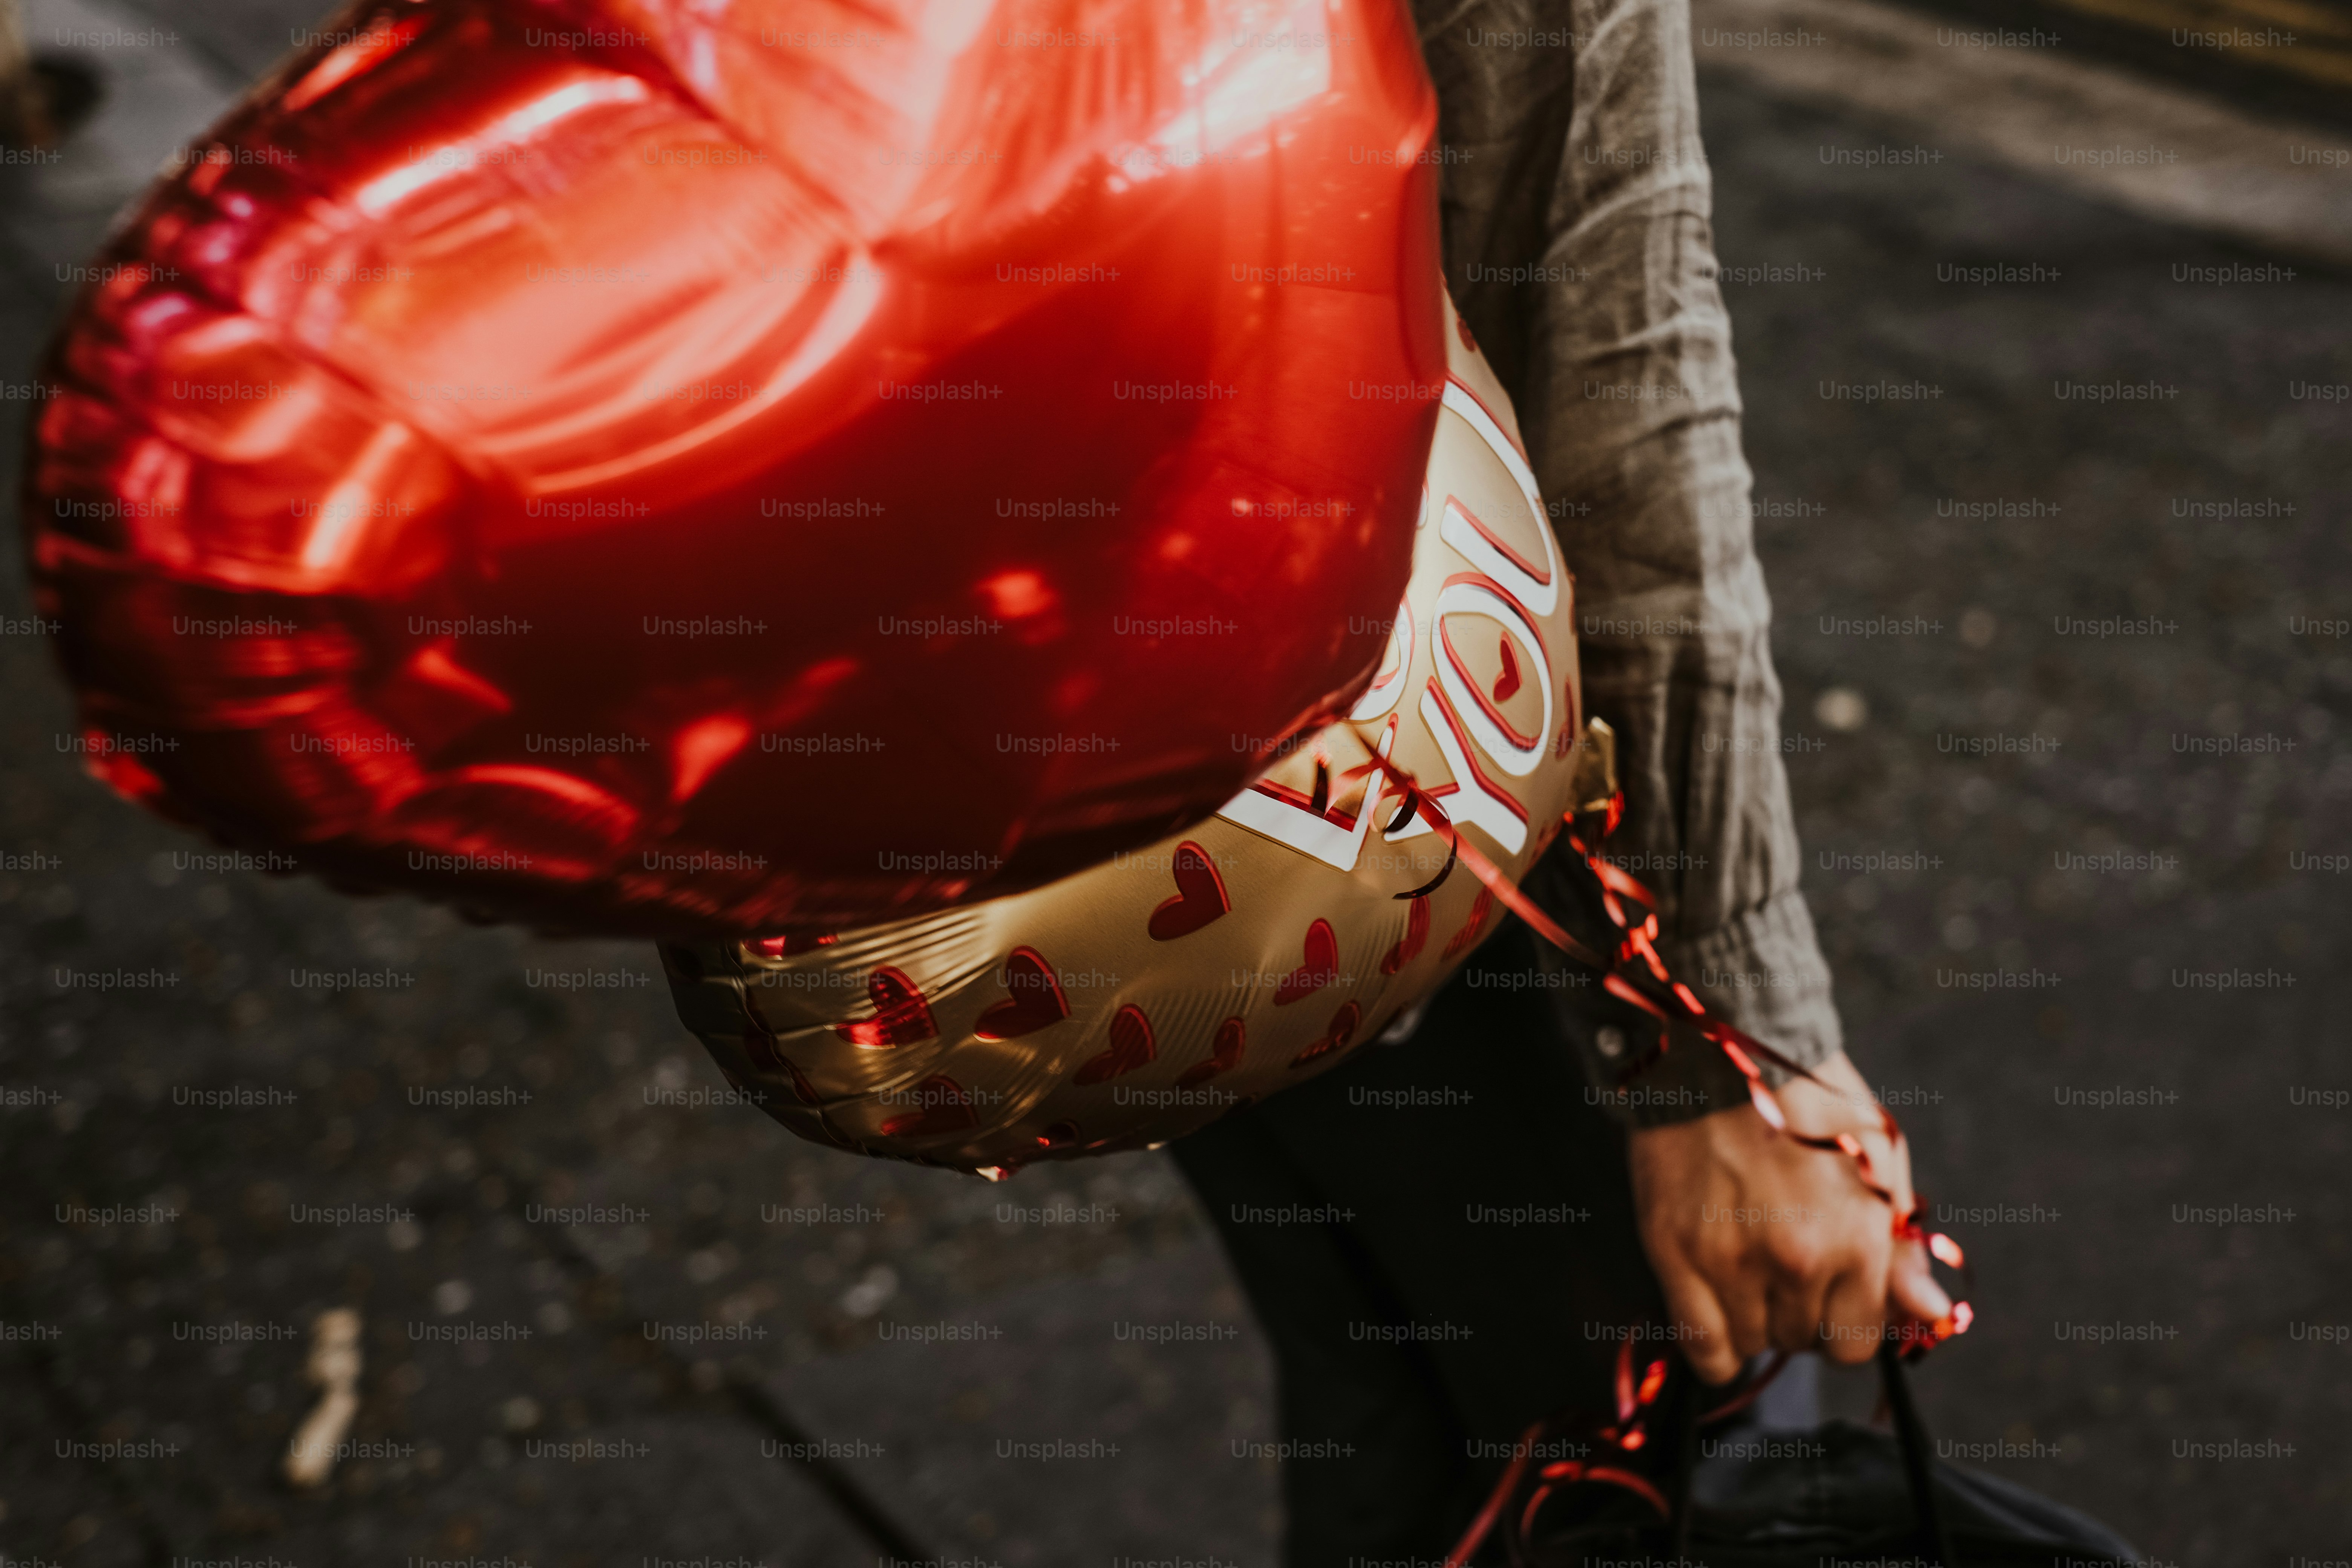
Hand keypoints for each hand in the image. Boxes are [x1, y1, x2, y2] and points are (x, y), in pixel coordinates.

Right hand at [1625, 1051, 1950, 1382]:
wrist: (1717, 1056)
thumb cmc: (1805, 1104)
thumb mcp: (1878, 1164)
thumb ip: (1902, 1252)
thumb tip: (1930, 1317)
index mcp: (1857, 1238)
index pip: (1855, 1343)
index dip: (1841, 1321)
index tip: (1826, 1291)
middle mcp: (1799, 1258)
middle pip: (1801, 1343)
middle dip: (1795, 1312)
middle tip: (1779, 1258)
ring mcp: (1733, 1259)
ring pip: (1752, 1345)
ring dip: (1751, 1319)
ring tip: (1745, 1262)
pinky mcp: (1675, 1253)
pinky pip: (1702, 1348)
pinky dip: (1711, 1345)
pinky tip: (1714, 1307)